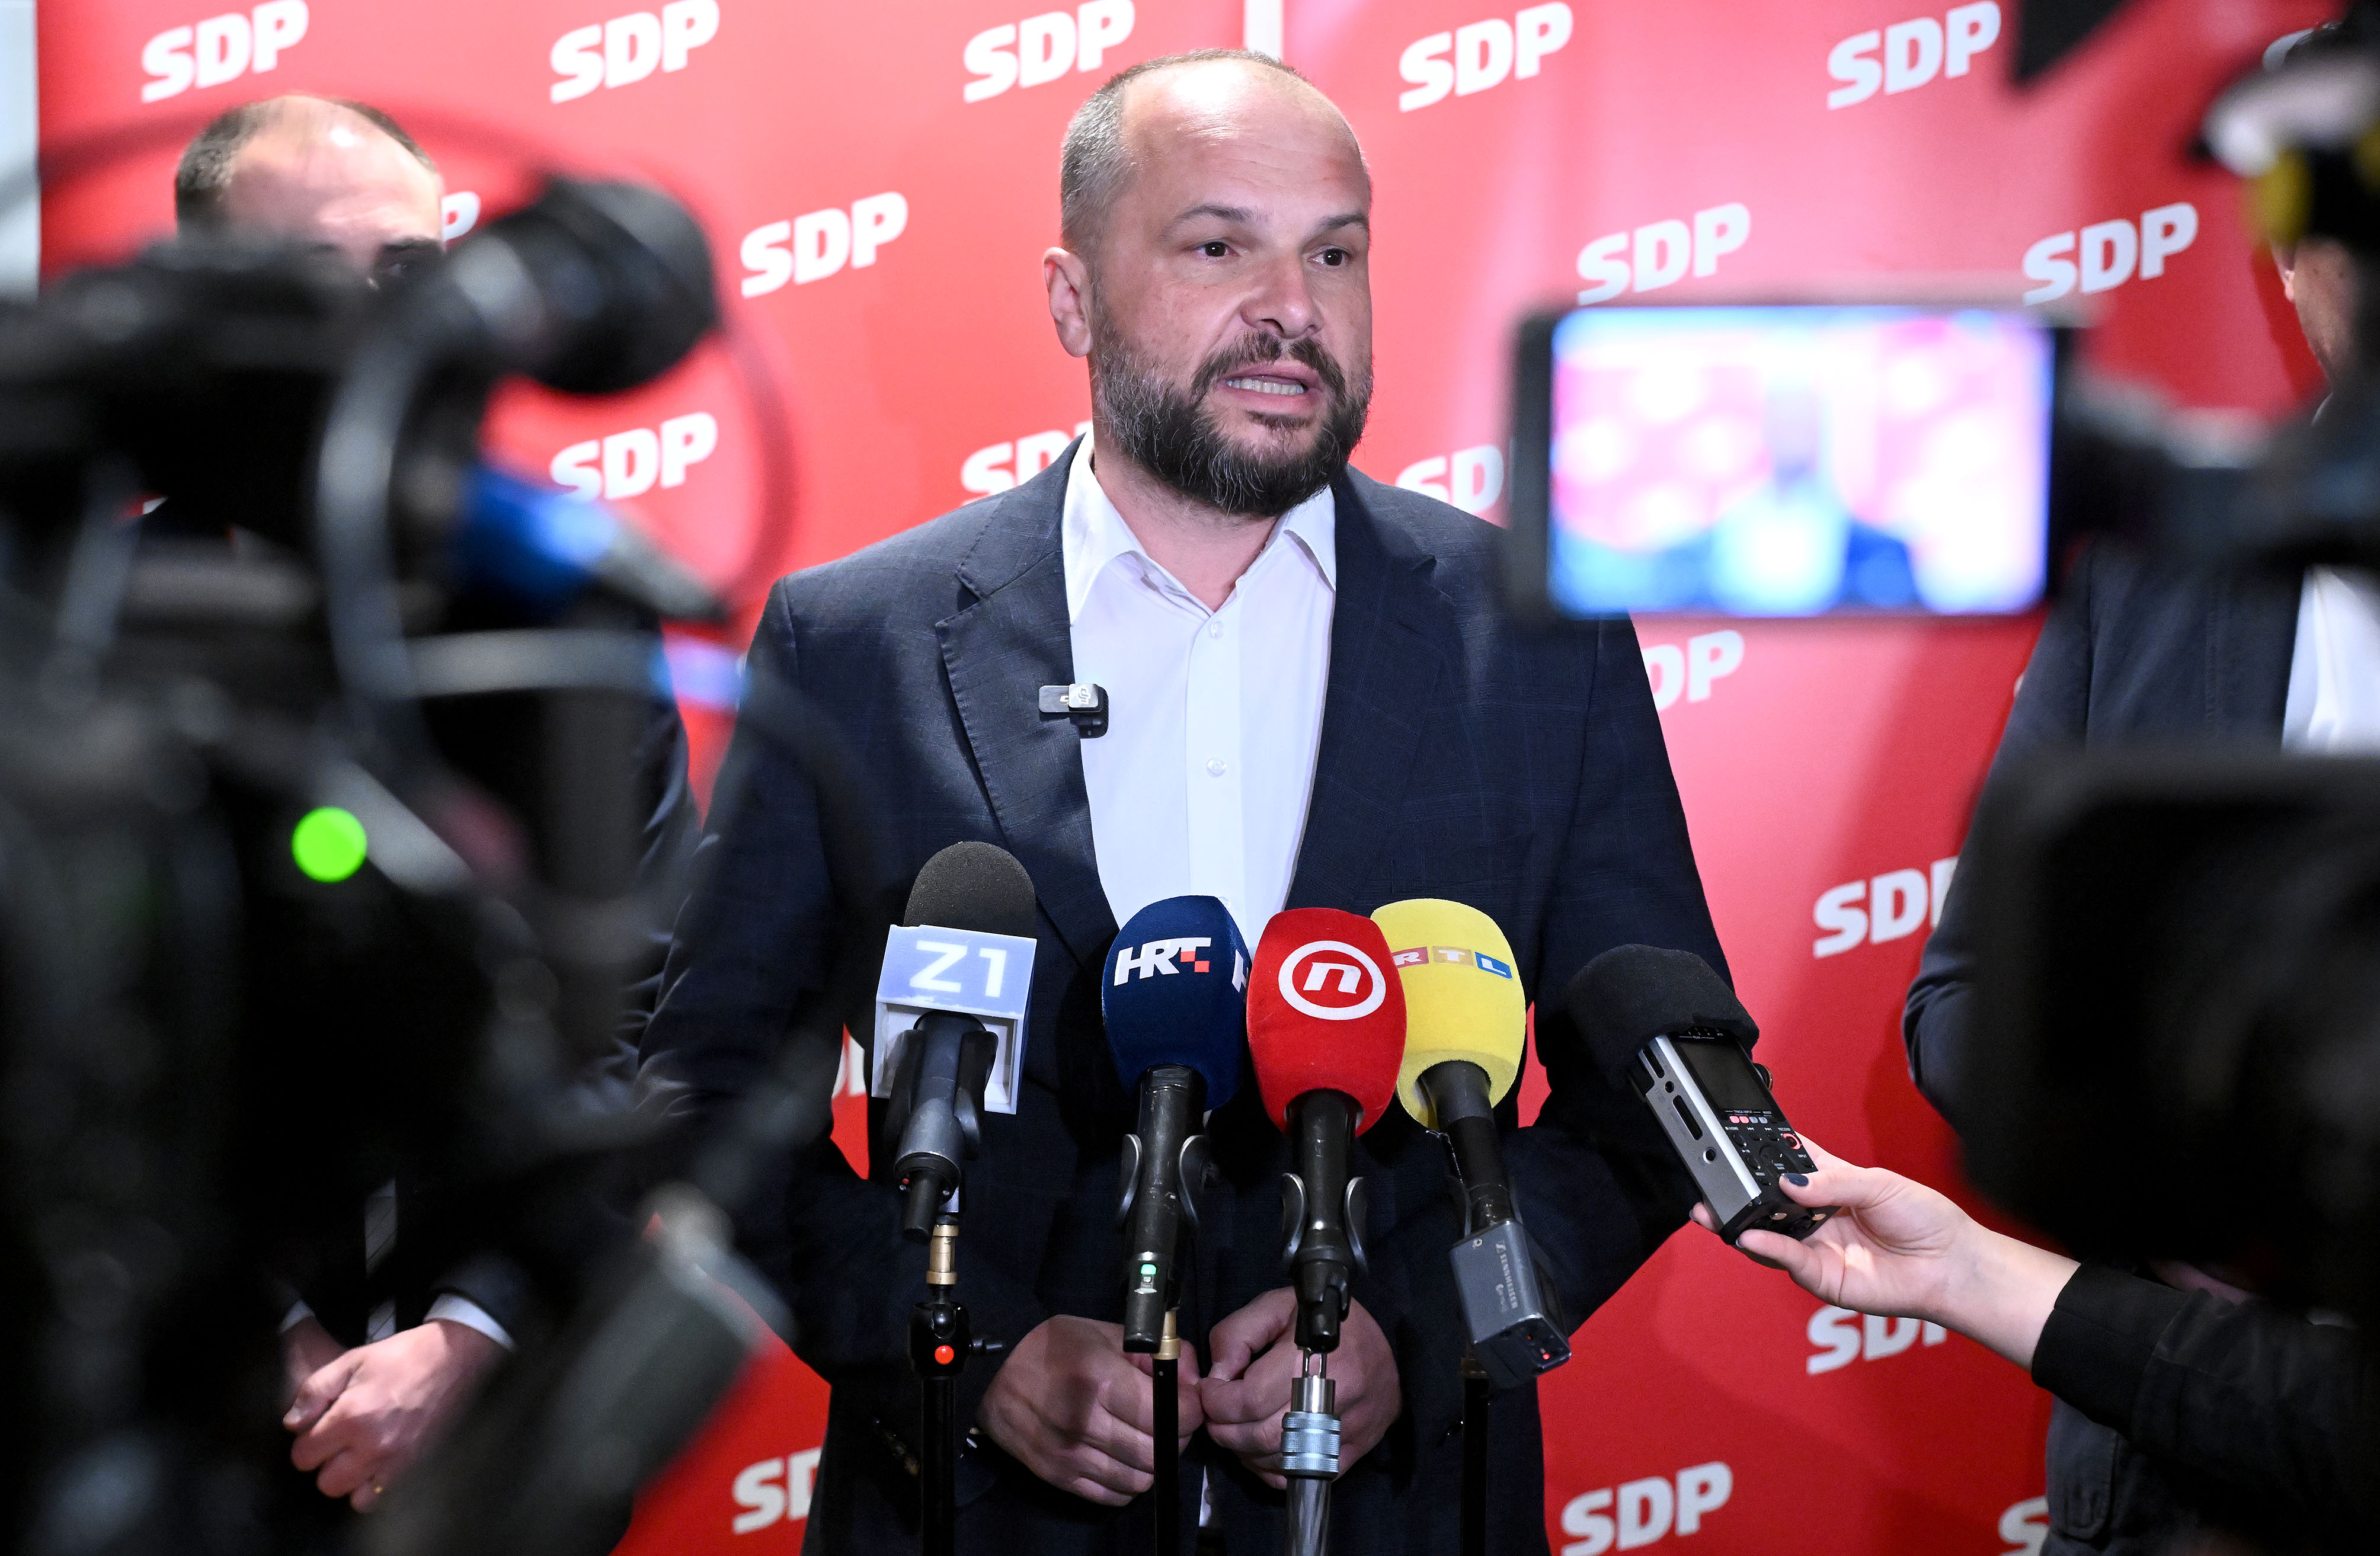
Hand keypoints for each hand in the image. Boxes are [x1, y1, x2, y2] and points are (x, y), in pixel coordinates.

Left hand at [284, 1319, 504, 1509]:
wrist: (452, 1359)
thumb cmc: (400, 1357)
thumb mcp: (351, 1360)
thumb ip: (314, 1391)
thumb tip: (292, 1423)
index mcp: (352, 1415)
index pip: (303, 1454)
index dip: (305, 1440)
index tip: (319, 1426)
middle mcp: (372, 1444)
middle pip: (324, 1481)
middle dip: (324, 1462)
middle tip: (337, 1439)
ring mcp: (395, 1460)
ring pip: (349, 1494)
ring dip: (346, 1477)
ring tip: (355, 1453)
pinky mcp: (412, 1466)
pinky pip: (378, 1498)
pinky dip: (370, 1487)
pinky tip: (373, 1464)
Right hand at [977, 1315, 1203, 1506]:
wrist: (993, 1372)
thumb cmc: (1053, 1347)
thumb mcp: (1106, 1333)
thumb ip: (1156, 1355)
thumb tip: (1193, 1382)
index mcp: (1100, 1379)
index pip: (1171, 1414)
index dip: (1190, 1410)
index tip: (1188, 1402)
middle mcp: (1085, 1422)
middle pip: (1160, 1451)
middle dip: (1175, 1436)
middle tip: (1168, 1419)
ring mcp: (1069, 1454)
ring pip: (1140, 1479)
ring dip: (1152, 1461)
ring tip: (1144, 1437)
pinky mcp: (1058, 1476)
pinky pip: (1113, 1496)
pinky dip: (1127, 1481)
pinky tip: (1122, 1456)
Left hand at [1199, 1290, 1399, 1489]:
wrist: (1385, 1342)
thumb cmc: (1327, 1321)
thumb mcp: (1278, 1305)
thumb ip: (1237, 1334)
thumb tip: (1217, 1376)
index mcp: (1315, 1357)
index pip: (1250, 1399)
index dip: (1217, 1401)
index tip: (1209, 1391)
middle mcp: (1335, 1398)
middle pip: (1261, 1436)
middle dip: (1225, 1430)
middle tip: (1215, 1415)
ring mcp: (1346, 1429)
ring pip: (1279, 1461)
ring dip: (1244, 1451)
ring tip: (1236, 1429)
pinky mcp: (1353, 1450)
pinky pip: (1302, 1473)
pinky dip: (1273, 1469)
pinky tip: (1263, 1448)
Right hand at [1693, 1139, 2077, 1368]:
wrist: (1951, 1266)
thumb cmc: (1926, 1220)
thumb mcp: (1879, 1184)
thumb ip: (1832, 1182)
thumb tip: (1789, 1181)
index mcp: (1829, 1183)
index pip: (1785, 1162)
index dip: (1759, 1153)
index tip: (1731, 1142)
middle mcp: (1816, 1215)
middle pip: (1766, 1201)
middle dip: (1735, 1192)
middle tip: (1711, 1181)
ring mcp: (1815, 1246)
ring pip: (1766, 1234)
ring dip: (1739, 1223)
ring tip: (1719, 1211)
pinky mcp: (1820, 1277)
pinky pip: (1786, 1260)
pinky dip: (1765, 1248)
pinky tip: (1751, 1237)